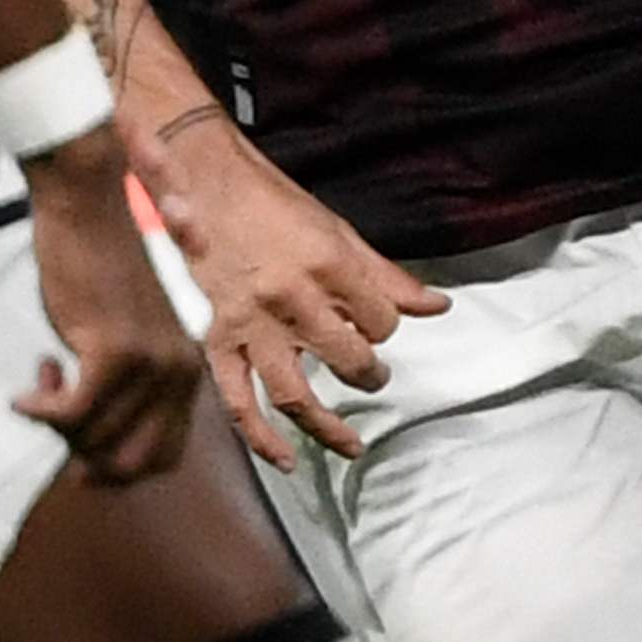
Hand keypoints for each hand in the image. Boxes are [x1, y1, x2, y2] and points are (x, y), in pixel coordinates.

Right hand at [11, 138, 201, 484]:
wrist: (86, 209)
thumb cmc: (94, 270)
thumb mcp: (124, 337)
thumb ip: (127, 390)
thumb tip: (92, 453)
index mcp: (187, 373)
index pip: (164, 458)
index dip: (116, 468)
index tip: (79, 449)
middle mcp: (179, 373)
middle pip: (129, 463)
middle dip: (82, 455)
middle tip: (55, 418)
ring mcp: (151, 363)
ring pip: (93, 438)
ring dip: (54, 420)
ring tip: (44, 374)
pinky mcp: (115, 350)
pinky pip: (71, 415)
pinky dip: (39, 412)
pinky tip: (23, 395)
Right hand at [144, 118, 443, 469]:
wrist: (204, 181)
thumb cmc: (272, 203)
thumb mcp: (339, 232)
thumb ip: (388, 276)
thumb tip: (437, 307)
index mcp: (330, 266)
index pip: (382, 322)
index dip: (385, 328)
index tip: (375, 325)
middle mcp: (293, 299)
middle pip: (349, 359)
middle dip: (369, 373)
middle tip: (372, 376)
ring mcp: (252, 324)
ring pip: (296, 394)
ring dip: (328, 426)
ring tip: (350, 443)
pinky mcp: (217, 339)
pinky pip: (238, 401)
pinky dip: (261, 438)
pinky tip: (284, 460)